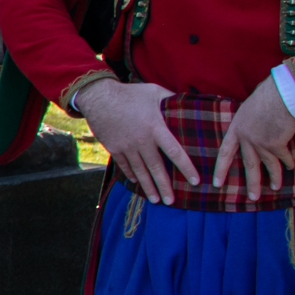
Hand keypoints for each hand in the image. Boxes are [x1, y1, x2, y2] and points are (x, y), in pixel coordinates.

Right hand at [73, 79, 200, 206]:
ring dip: (148, 187)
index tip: (195, 181)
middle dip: (164, 186)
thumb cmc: (130, 93)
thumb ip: (172, 100)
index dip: (186, 168)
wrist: (99, 96)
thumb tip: (190, 103)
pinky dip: (132, 175)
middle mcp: (142, 141)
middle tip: (171, 202)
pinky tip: (137, 183)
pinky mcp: (114, 148)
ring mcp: (126, 146)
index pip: (174, 152)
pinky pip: (125, 165)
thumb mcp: (154, 92)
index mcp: (156, 127)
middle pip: (156, 168)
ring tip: (155, 200)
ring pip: (140, 171)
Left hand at [211, 76, 294, 204]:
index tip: (217, 184)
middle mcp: (246, 138)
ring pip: (267, 166)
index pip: (225, 152)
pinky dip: (288, 163)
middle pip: (248, 165)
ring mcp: (261, 143)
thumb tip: (253, 124)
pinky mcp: (277, 144)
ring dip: (273, 178)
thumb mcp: (250, 108)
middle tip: (252, 198)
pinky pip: (283, 158)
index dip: (221, 169)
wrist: (281, 94)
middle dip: (251, 183)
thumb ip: (249, 121)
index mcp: (236, 128)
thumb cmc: (268, 95)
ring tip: (275, 188)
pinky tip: (290, 168)